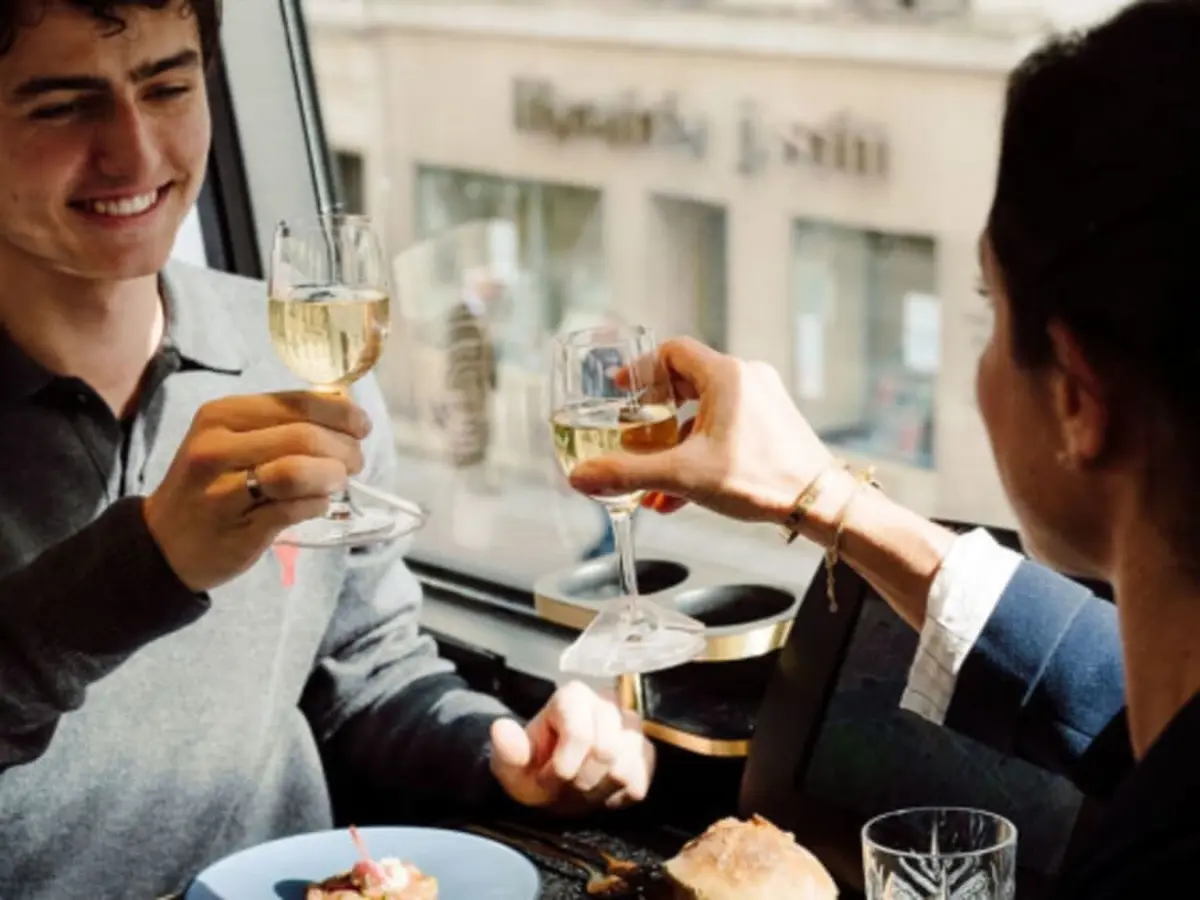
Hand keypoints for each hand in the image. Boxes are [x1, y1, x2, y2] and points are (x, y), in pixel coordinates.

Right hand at [143, 392, 370, 590]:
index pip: (297, 403)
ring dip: (333, 476)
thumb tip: (343, 402)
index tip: (362, 426)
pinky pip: (295, 509)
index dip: (341, 413)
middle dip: (344, 448)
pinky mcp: (238, 528)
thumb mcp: (233, 439)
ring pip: (299, 472)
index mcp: (221, 415)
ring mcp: (224, 491)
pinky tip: (318, 503)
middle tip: (355, 461)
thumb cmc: (211, 483)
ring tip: (338, 481)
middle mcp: (217, 447)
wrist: (164, 543)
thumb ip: (284, 420)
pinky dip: (318, 504)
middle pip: (304, 437)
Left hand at [489, 681, 654, 814]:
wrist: (553, 780)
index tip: (550, 777)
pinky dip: (617, 796)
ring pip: (624, 768)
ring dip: (598, 790)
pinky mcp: (646, 751)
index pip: (580, 735)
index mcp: (573, 696)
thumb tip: (501, 729)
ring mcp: (631, 726)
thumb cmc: (532, 767)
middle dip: (580, 781)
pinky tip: (600, 788)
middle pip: (605, 751)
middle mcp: (607, 702)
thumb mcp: (510, 764)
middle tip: (566, 786)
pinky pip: (639, 782)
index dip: (563, 767)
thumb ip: (507, 750)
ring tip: (582, 786)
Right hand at [569, 337, 835, 525]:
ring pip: (705, 410)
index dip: (641, 369)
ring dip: (675, 441)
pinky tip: (682, 492)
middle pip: (687, 380)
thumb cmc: (761, 480)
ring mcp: (764, 401)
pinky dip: (701, 450)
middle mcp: (747, 379)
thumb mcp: (684, 475)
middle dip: (654, 412)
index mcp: (726, 375)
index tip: (621, 390)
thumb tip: (581, 476)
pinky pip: (726, 427)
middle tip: (633, 432)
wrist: (819, 503)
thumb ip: (628, 473)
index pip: (672, 351)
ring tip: (655, 474)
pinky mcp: (773, 425)